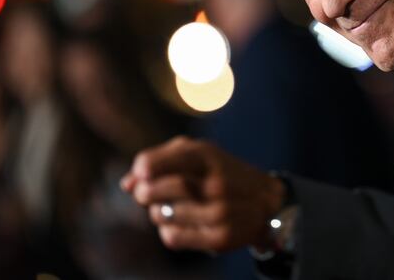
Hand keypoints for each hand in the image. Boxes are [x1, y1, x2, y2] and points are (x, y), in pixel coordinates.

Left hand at [121, 136, 284, 252]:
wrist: (267, 202)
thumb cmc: (221, 173)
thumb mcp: (199, 155)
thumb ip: (161, 160)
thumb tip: (126, 183)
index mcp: (208, 156)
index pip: (161, 161)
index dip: (144, 167)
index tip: (140, 173)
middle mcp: (215, 184)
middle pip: (159, 188)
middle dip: (144, 192)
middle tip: (144, 193)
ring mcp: (219, 212)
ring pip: (162, 215)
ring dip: (155, 212)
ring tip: (167, 207)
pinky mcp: (219, 238)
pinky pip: (173, 238)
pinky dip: (167, 231)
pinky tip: (179, 223)